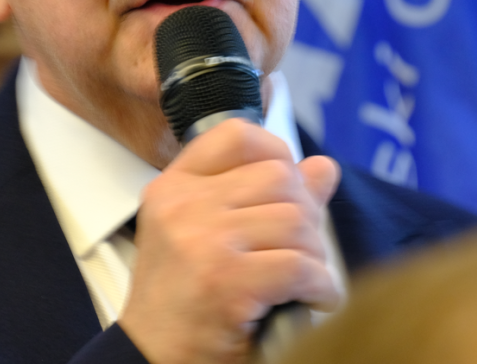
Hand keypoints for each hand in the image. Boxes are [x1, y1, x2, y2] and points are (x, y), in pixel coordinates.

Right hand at [118, 118, 341, 363]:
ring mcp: (203, 242)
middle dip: (306, 214)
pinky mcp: (226, 282)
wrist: (152, 358)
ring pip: (295, 220)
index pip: (236, 135)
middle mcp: (183, 206)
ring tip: (308, 279)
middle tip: (303, 248)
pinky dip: (321, 287)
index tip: (291, 185)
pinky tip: (315, 300)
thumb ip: (265, 197)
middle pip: (278, 177)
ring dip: (316, 255)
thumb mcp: (208, 236)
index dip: (277, 152)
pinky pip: (299, 266)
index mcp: (174, 187)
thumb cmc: (181, 301)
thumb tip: (323, 166)